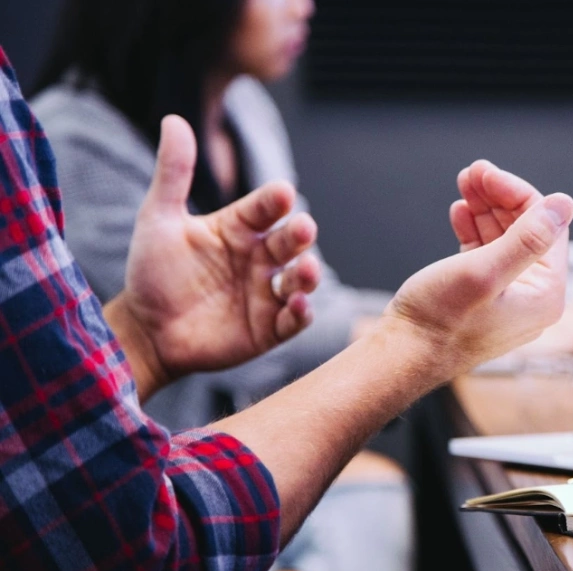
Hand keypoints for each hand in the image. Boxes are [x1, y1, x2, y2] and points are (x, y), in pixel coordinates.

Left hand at [105, 115, 320, 399]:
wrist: (145, 330)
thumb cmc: (153, 272)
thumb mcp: (158, 219)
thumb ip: (173, 173)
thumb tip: (174, 119)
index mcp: (239, 228)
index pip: (265, 208)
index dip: (274, 200)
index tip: (282, 193)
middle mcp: (259, 257)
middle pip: (290, 241)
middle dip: (300, 234)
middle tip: (303, 228)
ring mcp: (266, 293)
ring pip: (300, 279)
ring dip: (308, 274)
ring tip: (306, 270)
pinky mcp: (269, 328)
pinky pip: (294, 320)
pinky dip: (301, 313)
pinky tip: (298, 305)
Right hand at [381, 160, 572, 376]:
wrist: (402, 356)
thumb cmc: (439, 321)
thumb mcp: (484, 272)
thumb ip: (527, 238)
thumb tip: (564, 204)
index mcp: (546, 294)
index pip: (546, 227)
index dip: (516, 193)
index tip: (485, 172)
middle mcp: (533, 298)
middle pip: (526, 230)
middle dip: (499, 197)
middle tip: (472, 172)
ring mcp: (509, 299)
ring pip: (504, 239)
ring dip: (485, 209)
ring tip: (464, 185)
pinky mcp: (483, 298)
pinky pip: (487, 255)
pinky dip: (475, 231)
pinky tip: (460, 213)